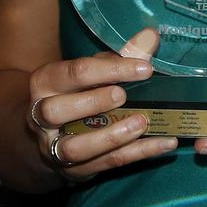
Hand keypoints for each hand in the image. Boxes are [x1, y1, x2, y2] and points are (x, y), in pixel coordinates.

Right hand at [27, 28, 177, 181]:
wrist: (50, 132)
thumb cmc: (79, 89)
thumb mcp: (95, 68)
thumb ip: (122, 54)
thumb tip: (150, 36)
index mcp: (47, 80)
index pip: (75, 72)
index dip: (110, 70)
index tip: (145, 68)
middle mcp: (42, 116)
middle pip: (57, 111)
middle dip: (93, 102)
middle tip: (124, 96)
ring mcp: (54, 147)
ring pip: (75, 147)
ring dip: (111, 137)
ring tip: (142, 123)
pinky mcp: (74, 170)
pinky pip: (104, 164)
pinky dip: (136, 154)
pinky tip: (163, 144)